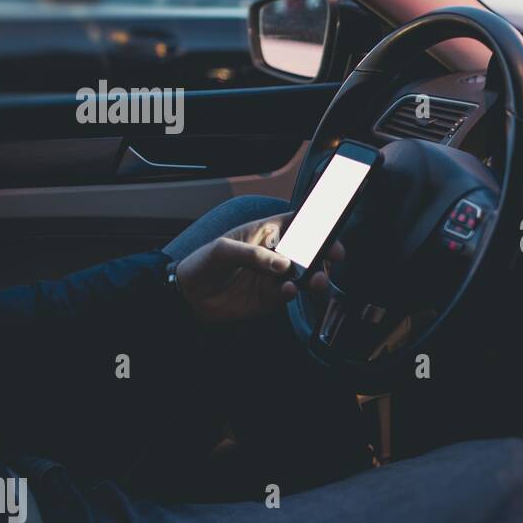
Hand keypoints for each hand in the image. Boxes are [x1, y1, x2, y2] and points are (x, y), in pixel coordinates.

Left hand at [174, 212, 344, 322]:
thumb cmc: (204, 262)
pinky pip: (290, 295)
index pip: (297, 224)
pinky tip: (288, 291)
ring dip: (315, 277)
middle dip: (325, 253)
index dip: (316, 223)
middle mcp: (276, 254)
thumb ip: (253, 255)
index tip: (331, 227)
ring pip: (305, 275)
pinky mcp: (271, 298)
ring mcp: (276, 277)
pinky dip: (293, 293)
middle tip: (334, 256)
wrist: (188, 295)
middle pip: (309, 250)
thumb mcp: (224, 250)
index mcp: (267, 233)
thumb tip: (283, 265)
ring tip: (317, 281)